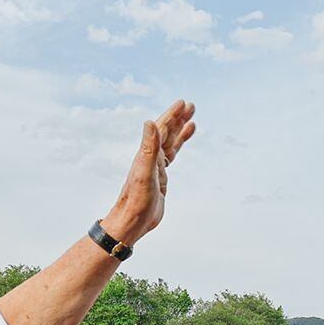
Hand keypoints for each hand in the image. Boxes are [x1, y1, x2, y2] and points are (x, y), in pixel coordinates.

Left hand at [100, 100, 195, 245]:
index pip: (162, 129)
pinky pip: (171, 158)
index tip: (183, 103)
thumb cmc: (137, 200)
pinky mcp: (160, 178)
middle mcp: (151, 157)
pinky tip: (180, 145)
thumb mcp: (144, 172)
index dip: (172, 115)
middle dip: (178, 119)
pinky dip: (177, 148)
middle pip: (167, 133)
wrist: (132, 221)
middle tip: (191, 106)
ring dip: (179, 131)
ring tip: (191, 121)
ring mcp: (156, 167)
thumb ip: (148, 147)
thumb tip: (150, 122)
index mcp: (148, 154)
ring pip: (170, 144)